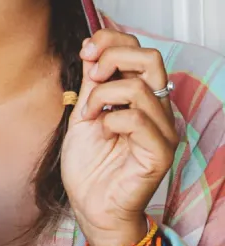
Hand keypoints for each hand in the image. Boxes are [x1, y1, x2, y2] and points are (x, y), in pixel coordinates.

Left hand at [61, 30, 179, 245]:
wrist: (89, 205)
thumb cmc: (89, 166)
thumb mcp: (84, 113)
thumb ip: (92, 84)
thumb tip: (91, 49)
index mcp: (142, 97)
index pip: (140, 50)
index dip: (112, 41)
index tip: (85, 50)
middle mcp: (158, 110)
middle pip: (150, 58)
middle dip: (112, 57)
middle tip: (90, 76)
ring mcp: (163, 130)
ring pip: (138, 87)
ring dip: (102, 96)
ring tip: (89, 116)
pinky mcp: (160, 152)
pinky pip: (137, 120)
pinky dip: (111, 120)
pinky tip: (102, 133)